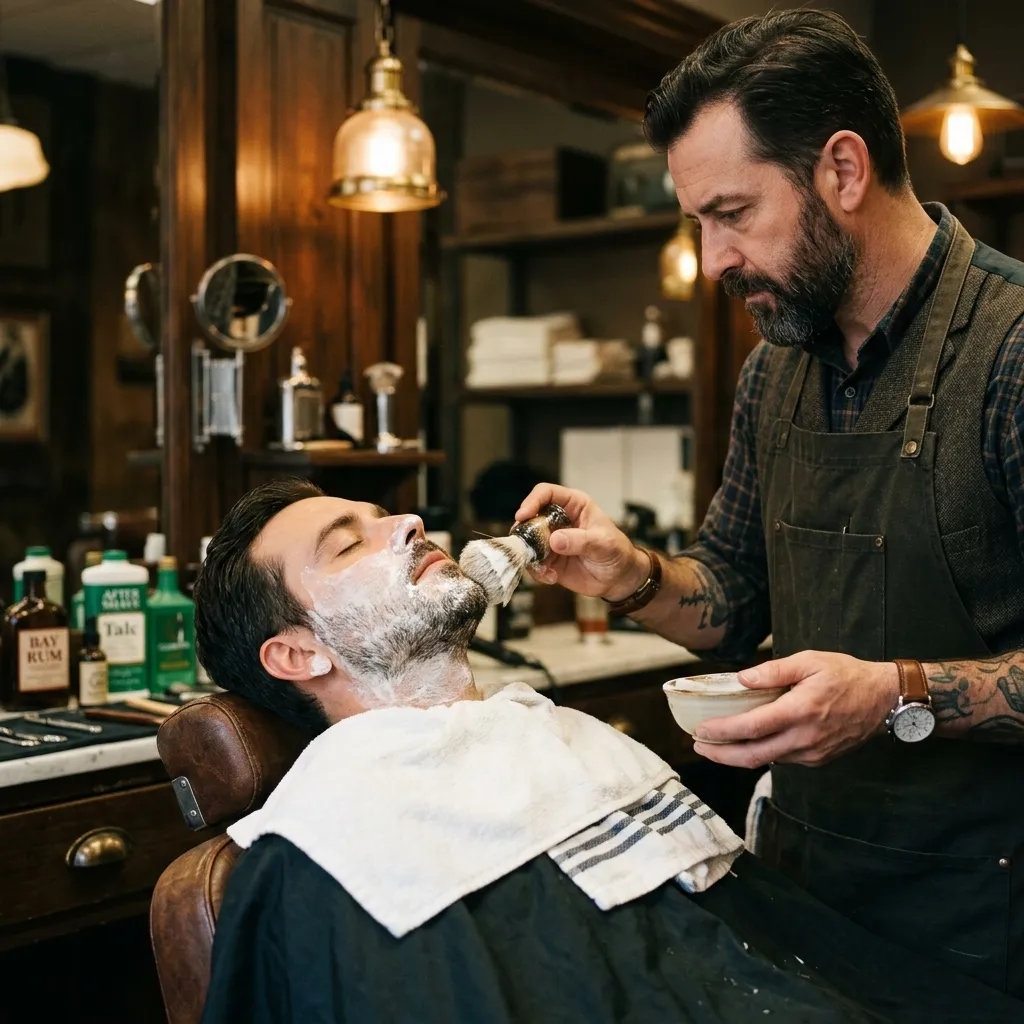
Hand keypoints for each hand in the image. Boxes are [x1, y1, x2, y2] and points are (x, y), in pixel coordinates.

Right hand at [515, 483, 647, 598]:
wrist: (619, 578)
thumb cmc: (617, 552)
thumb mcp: (604, 543)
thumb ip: (581, 540)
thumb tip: (554, 540)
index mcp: (573, 505)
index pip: (546, 493)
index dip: (532, 501)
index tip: (523, 515)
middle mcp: (558, 520)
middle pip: (530, 517)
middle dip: (525, 532)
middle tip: (526, 546)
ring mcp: (551, 540)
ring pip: (527, 541)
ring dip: (530, 555)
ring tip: (544, 568)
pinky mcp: (548, 560)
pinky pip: (533, 563)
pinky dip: (538, 571)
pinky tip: (552, 577)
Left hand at [692, 651, 899, 768]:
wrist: (885, 700)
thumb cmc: (847, 675)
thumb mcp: (810, 661)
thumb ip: (774, 670)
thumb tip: (742, 679)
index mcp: (801, 711)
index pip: (752, 727)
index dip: (722, 732)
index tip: (700, 730)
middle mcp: (805, 738)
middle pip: (753, 755)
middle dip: (721, 754)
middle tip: (698, 746)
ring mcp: (813, 753)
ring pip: (766, 761)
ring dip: (738, 756)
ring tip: (716, 745)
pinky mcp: (819, 760)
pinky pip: (782, 760)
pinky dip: (761, 754)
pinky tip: (748, 743)